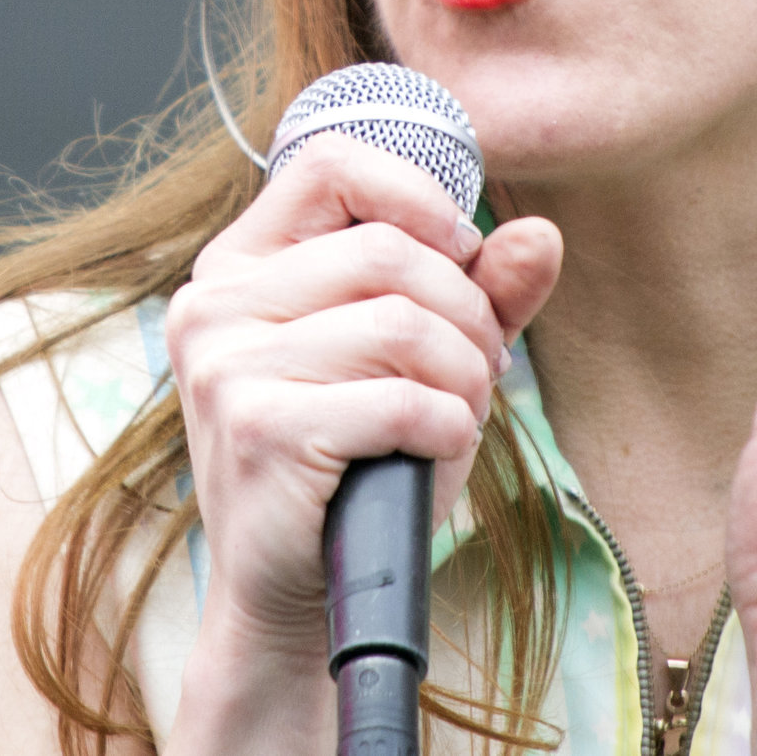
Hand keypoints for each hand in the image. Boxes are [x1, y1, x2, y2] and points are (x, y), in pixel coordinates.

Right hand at [164, 134, 560, 714]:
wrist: (291, 593)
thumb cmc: (353, 465)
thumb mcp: (418, 363)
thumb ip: (478, 294)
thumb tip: (541, 236)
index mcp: (239, 267)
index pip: (327, 164)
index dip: (415, 194)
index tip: (461, 252)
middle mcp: (215, 303)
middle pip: (389, 252)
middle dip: (466, 314)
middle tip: (480, 372)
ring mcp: (226, 366)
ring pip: (402, 324)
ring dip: (464, 378)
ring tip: (458, 417)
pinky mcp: (256, 429)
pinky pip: (399, 400)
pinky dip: (446, 427)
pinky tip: (437, 451)